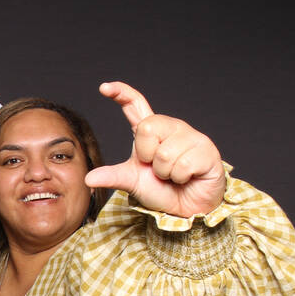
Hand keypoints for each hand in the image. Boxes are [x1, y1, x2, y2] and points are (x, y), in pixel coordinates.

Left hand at [84, 81, 225, 216]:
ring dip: (165, 172)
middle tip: (157, 169)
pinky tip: (188, 177)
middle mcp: (171, 127)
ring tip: (174, 175)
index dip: (121, 93)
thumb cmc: (161, 190)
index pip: (135, 104)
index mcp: (151, 130)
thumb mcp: (132, 182)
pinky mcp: (207, 150)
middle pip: (147, 128)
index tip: (104, 87)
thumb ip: (112, 177)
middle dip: (147, 156)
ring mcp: (191, 136)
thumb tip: (88, 179)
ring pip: (165, 152)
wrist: (186, 208)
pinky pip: (183, 164)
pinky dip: (180, 178)